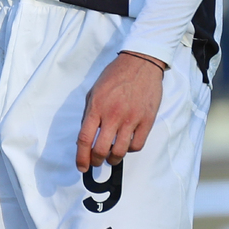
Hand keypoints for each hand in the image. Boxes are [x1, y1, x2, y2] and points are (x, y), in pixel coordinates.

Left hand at [75, 52, 164, 172]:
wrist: (140, 63)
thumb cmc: (116, 75)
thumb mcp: (95, 90)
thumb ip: (89, 113)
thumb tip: (86, 135)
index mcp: (97, 106)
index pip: (85, 139)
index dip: (81, 157)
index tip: (81, 166)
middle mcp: (113, 114)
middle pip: (101, 149)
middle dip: (95, 161)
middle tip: (95, 162)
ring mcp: (131, 118)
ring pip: (119, 152)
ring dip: (112, 159)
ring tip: (111, 157)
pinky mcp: (146, 120)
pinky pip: (136, 145)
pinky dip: (129, 150)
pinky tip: (126, 145)